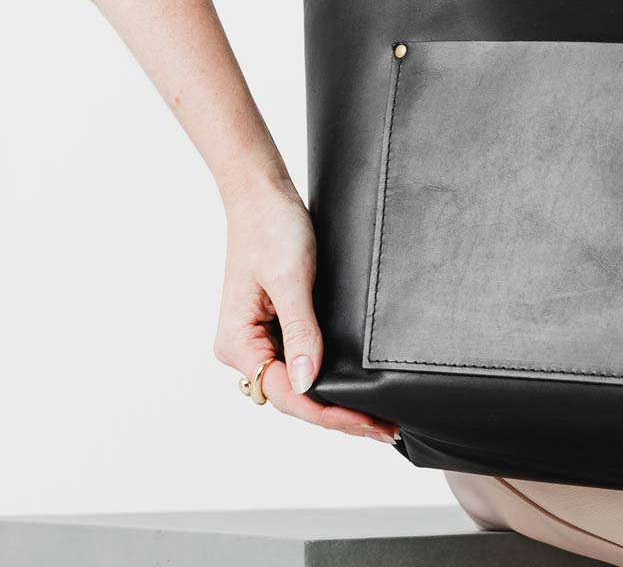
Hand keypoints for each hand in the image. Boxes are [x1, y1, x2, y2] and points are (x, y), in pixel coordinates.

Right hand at [213, 176, 400, 445]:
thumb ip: (301, 331)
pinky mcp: (273, 325)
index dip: (331, 413)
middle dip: (337, 414)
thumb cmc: (271, 228)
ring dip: (332, 400)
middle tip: (384, 428)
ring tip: (374, 416)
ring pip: (297, 384)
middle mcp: (244, 348)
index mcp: (238, 343)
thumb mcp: (291, 279)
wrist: (263, 194)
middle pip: (293, 396)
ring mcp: (258, 338)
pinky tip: (351, 385)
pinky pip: (299, 362)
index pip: (288, 394)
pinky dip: (325, 377)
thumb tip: (308, 383)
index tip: (369, 423)